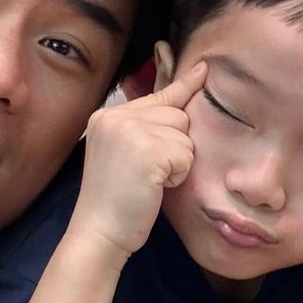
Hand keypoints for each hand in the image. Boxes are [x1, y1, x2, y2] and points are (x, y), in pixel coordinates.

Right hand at [69, 62, 206, 263]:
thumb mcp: (125, 153)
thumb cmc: (116, 200)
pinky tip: (155, 187)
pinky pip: (186, 155)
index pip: (157, 96)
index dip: (184, 86)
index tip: (204, 69)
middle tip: (148, 172)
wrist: (98, 233)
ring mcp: (130, 131)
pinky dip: (178, 175)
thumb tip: (180, 100)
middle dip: (175, 146)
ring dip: (177, 162)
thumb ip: (145, 126)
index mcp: (107, 115)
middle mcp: (116, 117)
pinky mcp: (148, 150)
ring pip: (185, 135)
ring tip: (149, 180)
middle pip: (177, 116)